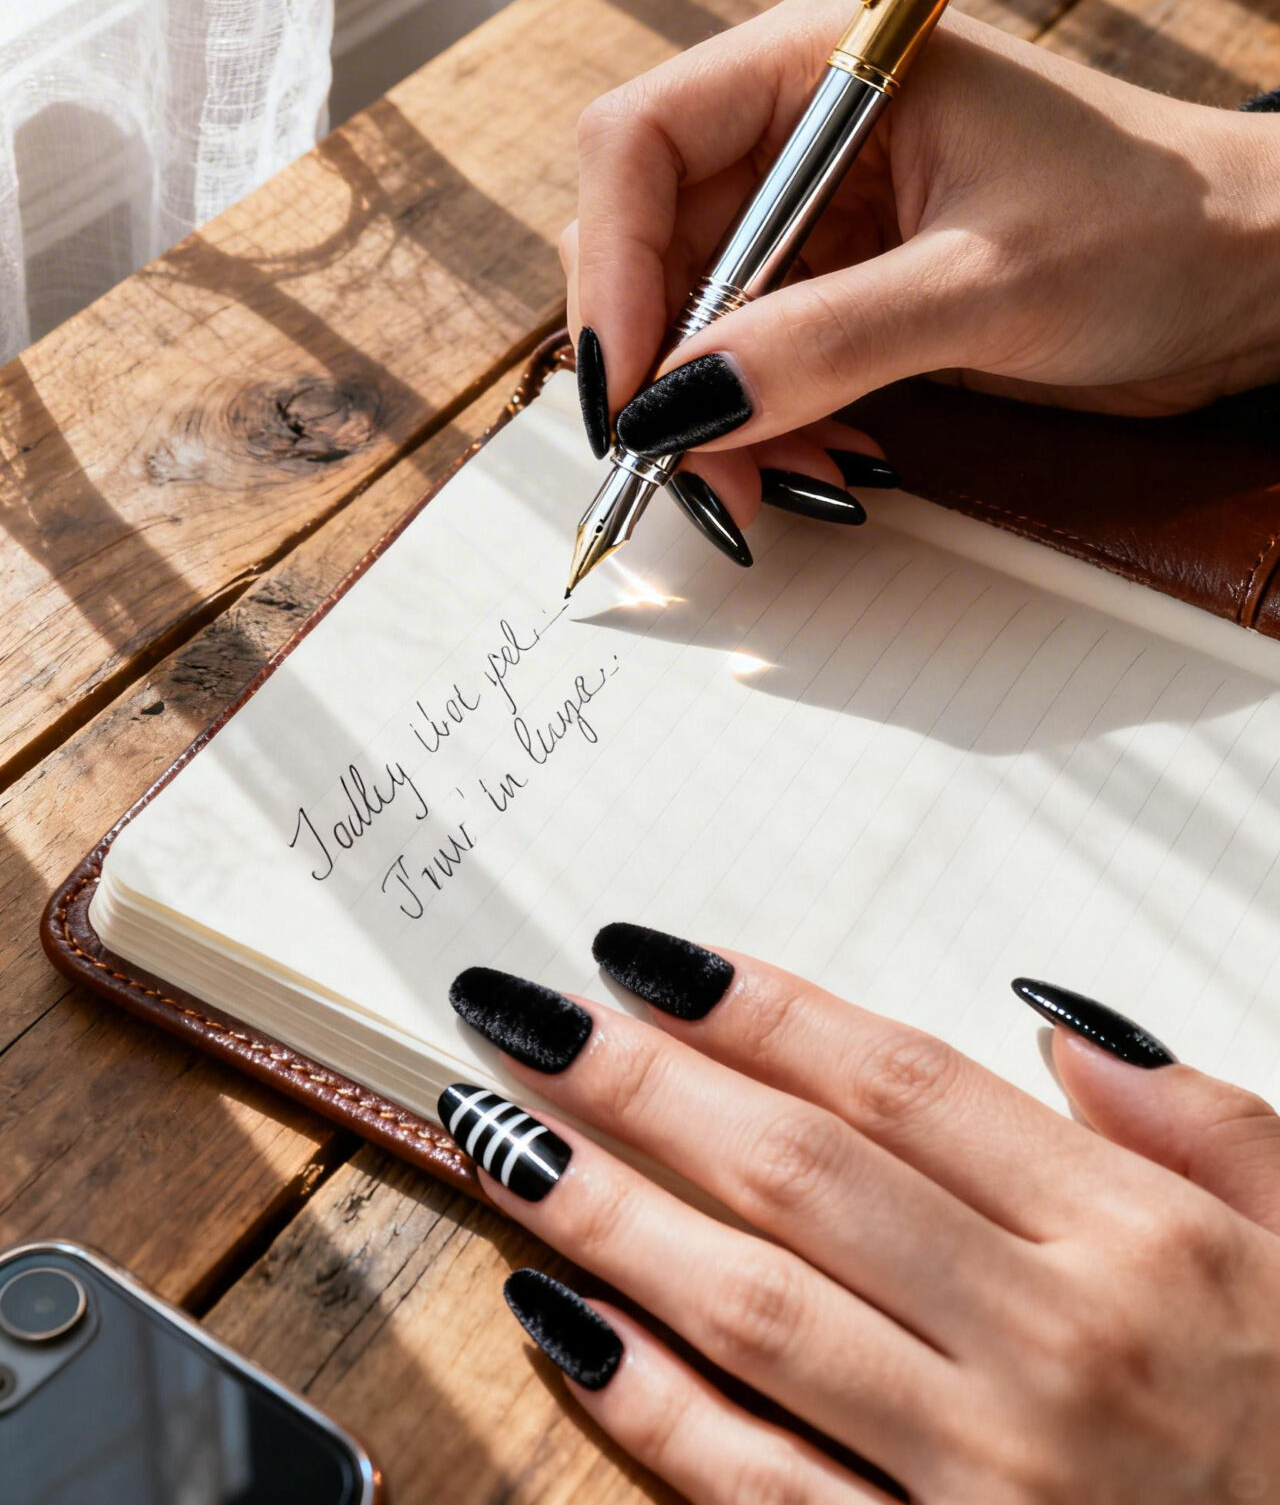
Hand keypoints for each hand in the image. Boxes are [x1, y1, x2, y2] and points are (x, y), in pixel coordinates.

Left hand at [444, 931, 1279, 1502]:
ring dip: (612, 1212)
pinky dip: (651, 1406)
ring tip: (504, 1134)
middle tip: (525, 1014)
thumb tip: (1051, 1019)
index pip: (902, 1086)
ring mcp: (984, 1479)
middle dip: (644, 1082)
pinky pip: (762, 1488)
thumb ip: (1199, 1119)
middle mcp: (1048, 1343)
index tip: (647, 955)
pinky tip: (561, 1323)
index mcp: (1132, 1238)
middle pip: (802, 1176)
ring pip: (756, 1312)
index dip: (761, 1009)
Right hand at [562, 0, 1279, 529]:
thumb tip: (680, 411)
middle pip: (650, 238)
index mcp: (825, 60)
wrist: (1253, 276)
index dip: (613, 269)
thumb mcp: (987, 288)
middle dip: (662, 364)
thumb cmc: (1159, 230)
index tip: (628, 390)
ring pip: (694, 312)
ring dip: (713, 410)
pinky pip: (753, 353)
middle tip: (691, 469)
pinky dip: (764, 419)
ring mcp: (820, 202)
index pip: (642, 144)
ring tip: (775, 484)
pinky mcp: (845, 274)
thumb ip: (825, 344)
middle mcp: (803, 121)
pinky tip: (816, 461)